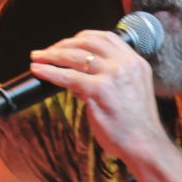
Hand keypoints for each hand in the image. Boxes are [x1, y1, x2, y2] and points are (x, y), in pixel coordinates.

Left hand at [30, 29, 165, 157]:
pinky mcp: (99, 90)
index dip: (82, 36)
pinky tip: (38, 70)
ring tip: (36, 58)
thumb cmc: (134, 123)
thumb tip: (77, 73)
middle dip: (63, 44)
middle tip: (46, 52)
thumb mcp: (130, 90)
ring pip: (75, 56)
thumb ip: (109, 77)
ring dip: (51, 55)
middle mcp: (125, 64)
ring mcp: (113, 75)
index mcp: (135, 62)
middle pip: (87, 43)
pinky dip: (49, 71)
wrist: (145, 145)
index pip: (106, 37)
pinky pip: (67, 76)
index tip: (67, 42)